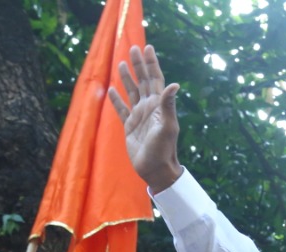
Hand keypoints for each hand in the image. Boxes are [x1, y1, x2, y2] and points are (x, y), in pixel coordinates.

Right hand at [108, 44, 182, 191]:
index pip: (155, 79)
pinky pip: (121, 109)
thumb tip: (174, 84)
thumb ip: (168, 105)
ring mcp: (139, 117)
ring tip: (122, 63)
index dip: (152, 64)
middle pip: (143, 81)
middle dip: (138, 65)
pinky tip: (111, 89)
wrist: (155, 169)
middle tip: (132, 48)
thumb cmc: (163, 149)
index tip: (148, 48)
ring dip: (127, 78)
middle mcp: (149, 108)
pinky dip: (116, 99)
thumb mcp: (166, 126)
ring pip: (131, 92)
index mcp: (159, 106)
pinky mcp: (129, 127)